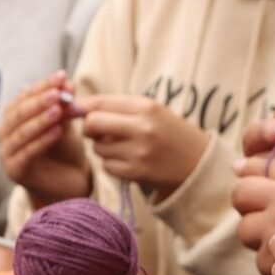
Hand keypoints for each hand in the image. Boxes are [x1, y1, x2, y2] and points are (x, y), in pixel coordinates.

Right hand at [0, 71, 89, 205]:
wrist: (71, 182)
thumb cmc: (64, 150)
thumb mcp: (65, 123)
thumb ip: (63, 104)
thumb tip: (67, 81)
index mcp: (12, 118)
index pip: (24, 97)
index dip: (42, 86)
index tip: (62, 76)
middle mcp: (4, 134)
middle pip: (19, 114)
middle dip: (39, 102)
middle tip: (58, 93)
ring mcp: (6, 154)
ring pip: (22, 133)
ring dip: (40, 120)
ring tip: (58, 110)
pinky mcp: (15, 172)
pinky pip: (28, 153)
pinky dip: (42, 141)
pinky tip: (57, 132)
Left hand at [79, 94, 209, 200]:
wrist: (197, 162)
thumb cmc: (169, 132)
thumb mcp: (151, 110)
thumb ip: (117, 106)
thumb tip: (77, 106)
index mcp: (145, 106)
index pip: (99, 102)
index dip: (81, 107)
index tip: (76, 111)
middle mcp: (142, 128)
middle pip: (92, 124)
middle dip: (90, 128)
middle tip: (99, 131)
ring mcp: (139, 152)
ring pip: (98, 148)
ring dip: (104, 148)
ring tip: (125, 147)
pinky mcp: (136, 172)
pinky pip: (107, 167)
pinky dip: (112, 165)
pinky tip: (129, 161)